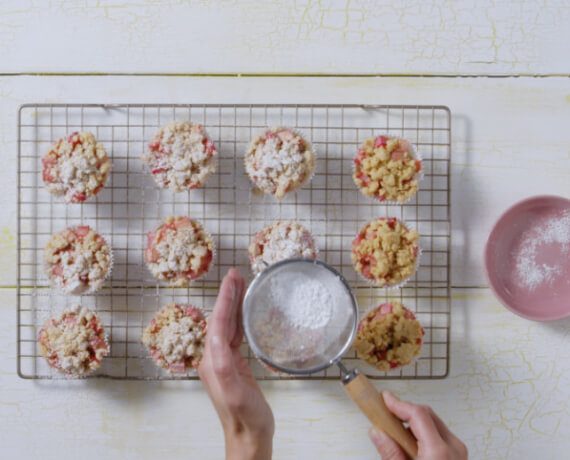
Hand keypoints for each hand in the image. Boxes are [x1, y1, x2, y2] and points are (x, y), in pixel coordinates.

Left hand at [199, 268, 274, 459]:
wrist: (249, 436)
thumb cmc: (245, 417)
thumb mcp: (236, 392)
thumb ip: (225, 366)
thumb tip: (219, 339)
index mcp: (212, 361)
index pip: (218, 322)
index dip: (225, 298)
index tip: (232, 278)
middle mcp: (214, 358)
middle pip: (220, 319)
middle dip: (228, 295)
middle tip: (236, 274)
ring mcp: (223, 360)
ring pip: (227, 324)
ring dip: (233, 303)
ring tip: (241, 284)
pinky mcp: (234, 364)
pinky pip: (235, 334)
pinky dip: (239, 318)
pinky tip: (245, 311)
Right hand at [369, 391, 466, 459]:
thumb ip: (390, 453)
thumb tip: (378, 432)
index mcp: (440, 451)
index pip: (418, 413)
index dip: (398, 403)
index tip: (385, 398)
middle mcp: (453, 448)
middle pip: (426, 414)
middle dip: (404, 411)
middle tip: (386, 412)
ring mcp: (458, 451)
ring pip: (432, 422)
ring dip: (413, 422)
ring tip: (396, 432)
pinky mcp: (457, 455)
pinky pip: (438, 433)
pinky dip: (422, 432)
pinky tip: (410, 441)